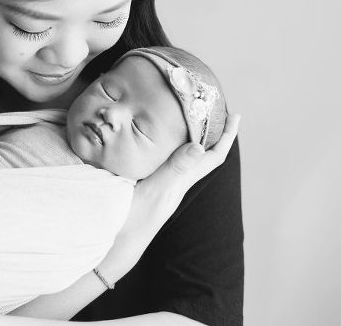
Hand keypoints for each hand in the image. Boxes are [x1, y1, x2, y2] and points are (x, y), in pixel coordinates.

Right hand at [100, 114, 240, 277]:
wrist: (116, 242)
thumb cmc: (133, 218)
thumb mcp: (154, 190)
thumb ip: (174, 169)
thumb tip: (200, 146)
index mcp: (181, 181)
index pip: (212, 157)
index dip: (226, 136)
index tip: (235, 116)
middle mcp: (175, 182)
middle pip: (202, 153)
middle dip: (210, 130)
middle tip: (212, 108)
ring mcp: (162, 185)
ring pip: (184, 156)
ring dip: (191, 136)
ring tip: (191, 117)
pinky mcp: (148, 185)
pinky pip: (167, 161)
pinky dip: (169, 145)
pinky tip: (158, 139)